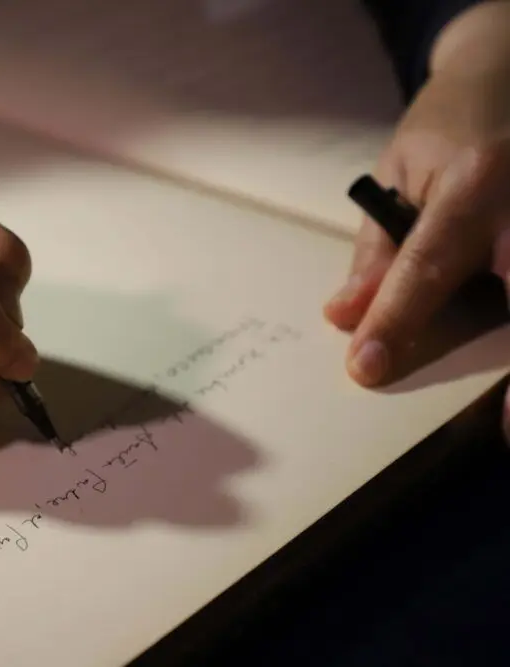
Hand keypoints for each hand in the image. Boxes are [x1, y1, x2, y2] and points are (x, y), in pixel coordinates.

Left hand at [323, 4, 509, 403]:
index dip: (396, 321)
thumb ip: (378, 251)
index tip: (367, 369)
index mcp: (473, 179)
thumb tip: (347, 320)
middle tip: (508, 427)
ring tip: (508, 415)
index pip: (427, 264)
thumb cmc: (447, 128)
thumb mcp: (397, 173)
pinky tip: (509, 365)